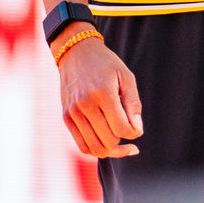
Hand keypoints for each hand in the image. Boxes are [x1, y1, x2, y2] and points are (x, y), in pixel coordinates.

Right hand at [56, 31, 142, 158]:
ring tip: (121, 144)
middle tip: (130, 131)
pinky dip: (96, 149)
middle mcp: (85, 105)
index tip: (137, 128)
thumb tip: (137, 130)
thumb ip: (133, 104)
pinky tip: (107, 143)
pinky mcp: (66, 118)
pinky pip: (82, 145)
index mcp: (102, 93)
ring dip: (111, 149)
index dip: (134, 133)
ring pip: (95, 148)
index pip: (121, 128)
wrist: (75, 52)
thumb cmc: (105, 63)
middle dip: (123, 141)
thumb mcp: (125, 76)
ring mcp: (73, 113)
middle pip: (109, 141)